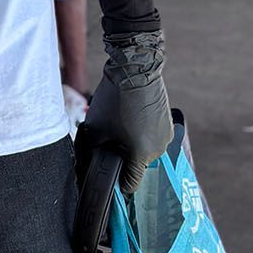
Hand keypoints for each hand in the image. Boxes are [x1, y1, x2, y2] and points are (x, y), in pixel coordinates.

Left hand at [75, 29, 171, 197]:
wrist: (135, 68)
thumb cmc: (114, 100)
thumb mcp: (95, 130)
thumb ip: (91, 153)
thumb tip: (85, 167)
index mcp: (141, 156)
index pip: (130, 185)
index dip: (116, 182)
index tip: (106, 173)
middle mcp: (158, 150)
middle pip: (136, 166)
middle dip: (122, 158)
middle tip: (108, 142)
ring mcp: (166, 136)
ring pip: (144, 150)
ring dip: (132, 144)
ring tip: (118, 126)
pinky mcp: (167, 123)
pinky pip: (152, 137)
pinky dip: (141, 133)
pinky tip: (129, 118)